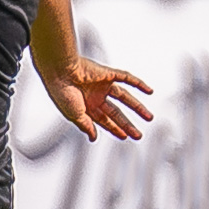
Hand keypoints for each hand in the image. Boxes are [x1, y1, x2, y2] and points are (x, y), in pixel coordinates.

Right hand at [38, 56, 152, 143]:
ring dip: (137, 107)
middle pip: (116, 113)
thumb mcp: (74, 116)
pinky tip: (149, 90)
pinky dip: (139, 84)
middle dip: (127, 124)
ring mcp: (102, 85)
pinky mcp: (107, 74)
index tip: (125, 136)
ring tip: (149, 117)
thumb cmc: (61, 92)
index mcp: (86, 106)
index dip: (115, 129)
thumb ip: (86, 126)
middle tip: (138, 135)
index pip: (104, 120)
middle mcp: (95, 96)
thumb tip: (93, 137)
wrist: (60, 71)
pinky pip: (127, 78)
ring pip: (125, 97)